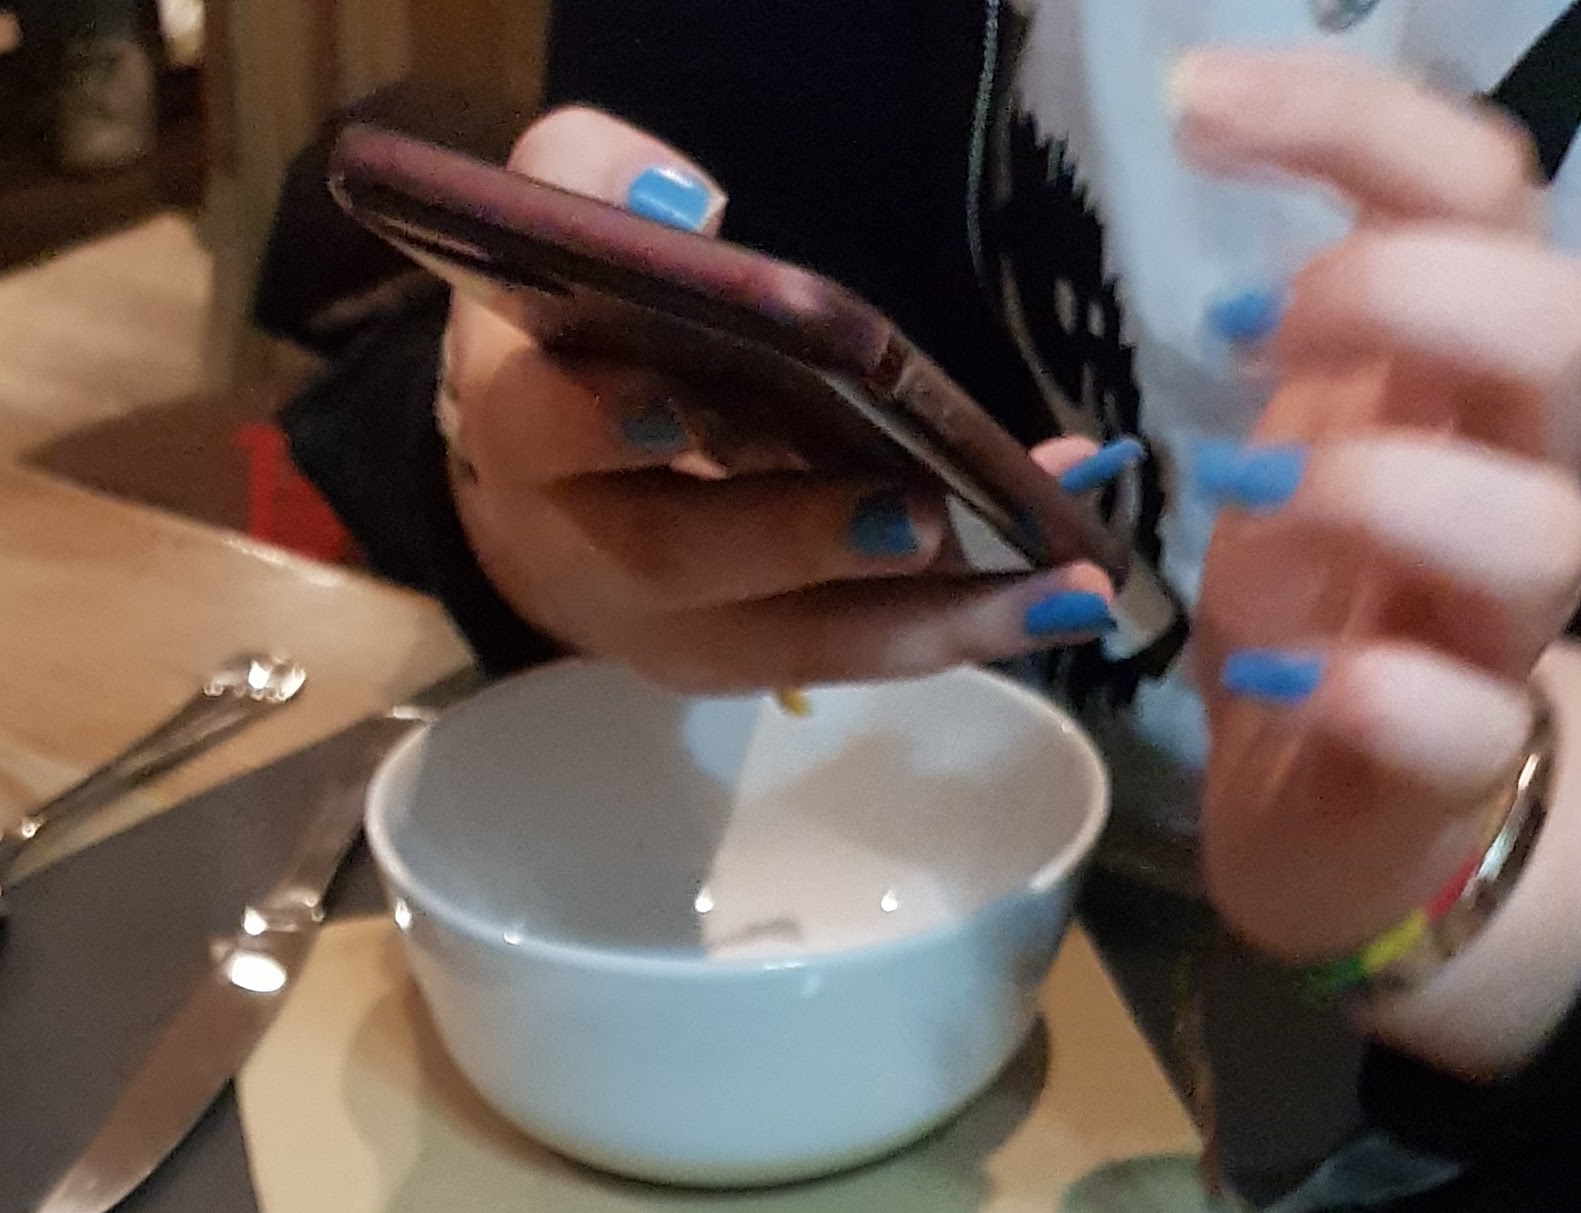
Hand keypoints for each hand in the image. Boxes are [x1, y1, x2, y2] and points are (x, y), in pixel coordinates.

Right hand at [443, 107, 1119, 691]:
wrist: (546, 469)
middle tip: (915, 517)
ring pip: (785, 646)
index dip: (605, 425)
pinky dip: (959, 623)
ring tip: (1056, 591)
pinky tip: (1059, 588)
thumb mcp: (559, 214)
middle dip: (801, 542)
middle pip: (681, 565)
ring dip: (926, 625)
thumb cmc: (571, 325)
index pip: (543, 433)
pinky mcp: (741, 659)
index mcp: (521, 432)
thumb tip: (687, 212)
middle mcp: (580, 553)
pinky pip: (849, 654)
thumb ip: (596, 185)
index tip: (679, 408)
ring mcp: (661, 630)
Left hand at [1179, 43, 1580, 1067]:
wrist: (1322, 816)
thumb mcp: (1294, 430)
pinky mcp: (1465, 764)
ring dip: (1384, 493)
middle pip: (1557, 330)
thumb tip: (1230, 122)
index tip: (1194, 103)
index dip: (1353, 122)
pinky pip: (1467, 720)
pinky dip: (1373, 692)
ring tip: (1250, 497)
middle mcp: (1518, 477)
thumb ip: (1305, 308)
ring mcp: (1504, 630)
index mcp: (1472, 372)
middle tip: (1249, 324)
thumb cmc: (1316, 611)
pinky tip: (1280, 674)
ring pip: (1536, 532)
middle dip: (1402, 292)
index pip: (1480, 191)